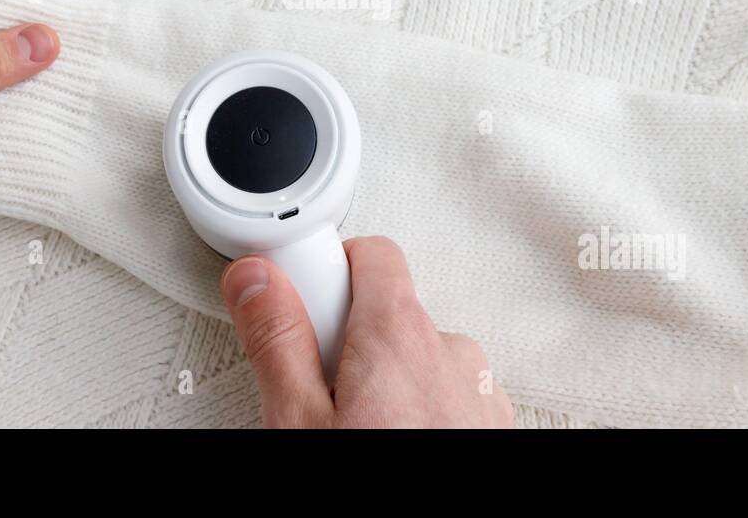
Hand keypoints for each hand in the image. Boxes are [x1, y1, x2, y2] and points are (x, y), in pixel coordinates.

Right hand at [220, 235, 512, 427]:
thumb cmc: (375, 496)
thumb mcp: (297, 425)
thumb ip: (277, 339)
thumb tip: (256, 279)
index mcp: (400, 334)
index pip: (368, 254)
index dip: (322, 273)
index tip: (290, 303)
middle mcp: (452, 354)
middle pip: (388, 312)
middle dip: (347, 344)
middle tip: (314, 397)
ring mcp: (478, 394)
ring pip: (417, 362)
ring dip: (384, 386)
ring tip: (350, 436)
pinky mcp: (491, 430)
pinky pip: (445, 398)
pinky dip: (416, 415)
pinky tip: (387, 450)